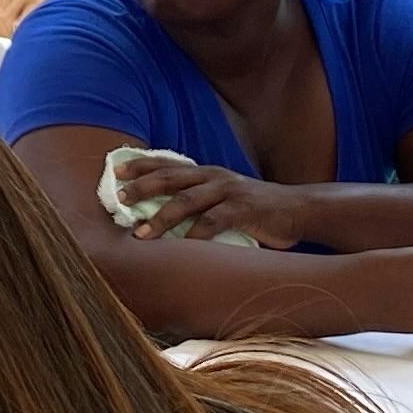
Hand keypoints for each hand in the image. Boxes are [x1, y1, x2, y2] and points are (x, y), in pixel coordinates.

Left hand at [113, 154, 305, 246]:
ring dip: (161, 217)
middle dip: (143, 187)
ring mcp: (229, 192)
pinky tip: (181, 248)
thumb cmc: (255, 210)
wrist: (298, 210)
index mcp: (207, 174)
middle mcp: (215, 177)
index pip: (168, 165)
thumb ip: (198, 206)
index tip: (115, 170)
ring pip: (188, 200)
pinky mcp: (244, 210)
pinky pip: (214, 222)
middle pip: (171, 178)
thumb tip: (161, 223)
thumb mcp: (223, 200)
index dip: (141, 165)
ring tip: (141, 233)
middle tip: (119, 197)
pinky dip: (195, 236)